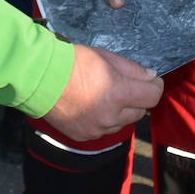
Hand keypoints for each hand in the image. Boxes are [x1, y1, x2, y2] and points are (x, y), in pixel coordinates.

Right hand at [42, 45, 163, 141]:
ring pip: (123, 123)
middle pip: (140, 111)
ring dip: (121, 111)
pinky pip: (105, 130)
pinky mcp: (85, 136)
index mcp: (118, 93)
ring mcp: (97, 129)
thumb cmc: (73, 62)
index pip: (153, 96)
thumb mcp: (106, 57)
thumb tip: (150, 77)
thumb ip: (132, 69)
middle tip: (126, 85)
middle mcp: (110, 115)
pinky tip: (92, 106)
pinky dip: (105, 120)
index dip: (155, 86)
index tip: (151, 80)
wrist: (39, 78)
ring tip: (106, 95)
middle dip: (137, 98)